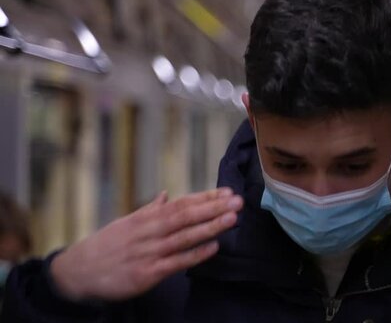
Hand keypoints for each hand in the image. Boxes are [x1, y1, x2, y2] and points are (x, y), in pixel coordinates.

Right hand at [51, 188, 242, 300]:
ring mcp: (149, 252)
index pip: (181, 203)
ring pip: (184, 237)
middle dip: (213, 207)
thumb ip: (149, 210)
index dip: (205, 197)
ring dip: (210, 227)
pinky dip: (195, 254)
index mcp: (146, 218)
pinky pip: (176, 262)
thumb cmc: (106, 246)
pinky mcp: (147, 273)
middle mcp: (149, 231)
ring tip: (232, 218)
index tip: (226, 192)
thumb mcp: (127, 223)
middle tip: (238, 200)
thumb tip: (166, 194)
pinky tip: (214, 247)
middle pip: (186, 216)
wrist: (77, 272)